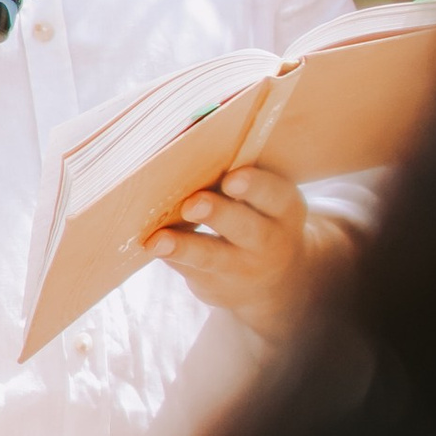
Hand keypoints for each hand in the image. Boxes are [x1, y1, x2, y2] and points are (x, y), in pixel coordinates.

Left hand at [151, 165, 345, 340]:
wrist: (275, 280)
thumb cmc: (260, 218)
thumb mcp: (268, 202)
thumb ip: (242, 181)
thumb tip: (191, 149)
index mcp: (284, 209)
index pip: (274, 195)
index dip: (255, 186)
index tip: (231, 178)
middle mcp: (270, 242)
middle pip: (246, 228)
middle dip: (218, 214)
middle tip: (191, 205)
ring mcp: (243, 268)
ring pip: (213, 257)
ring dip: (184, 248)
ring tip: (159, 241)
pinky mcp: (215, 285)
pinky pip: (190, 270)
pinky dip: (170, 256)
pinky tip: (151, 246)